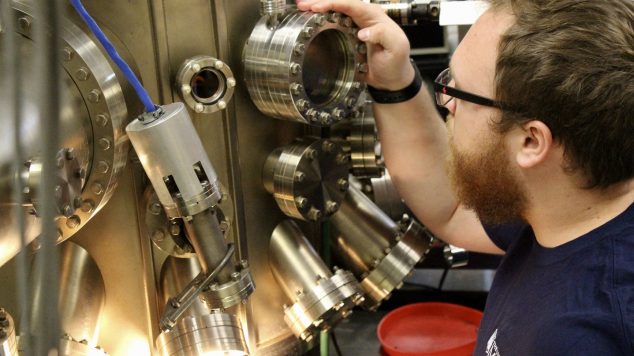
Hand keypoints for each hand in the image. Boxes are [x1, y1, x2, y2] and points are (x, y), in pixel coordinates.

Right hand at [296, 0, 413, 90]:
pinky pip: (332, 22)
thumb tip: (363, 31)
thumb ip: (383, 36)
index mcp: (374, 16)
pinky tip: (309, 18)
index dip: (333, 4)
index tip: (318, 7)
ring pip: (334, 10)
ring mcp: (354, 25)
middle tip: (303, 4)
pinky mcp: (348, 34)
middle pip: (339, 3)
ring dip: (317, 7)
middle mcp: (363, 17)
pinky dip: (320, 18)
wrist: (392, 79)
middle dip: (320, 1)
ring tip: (301, 7)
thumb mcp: (396, 49)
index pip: (351, 4)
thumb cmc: (396, 63)